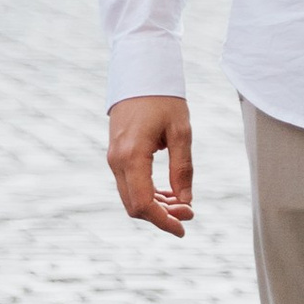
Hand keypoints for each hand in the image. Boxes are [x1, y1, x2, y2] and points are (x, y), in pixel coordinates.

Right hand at [108, 95, 194, 237]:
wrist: (140, 74)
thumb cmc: (163, 99)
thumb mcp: (181, 132)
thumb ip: (182, 168)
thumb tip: (186, 201)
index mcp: (132, 156)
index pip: (143, 203)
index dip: (163, 221)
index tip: (184, 229)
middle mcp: (117, 161)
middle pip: (135, 206)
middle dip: (162, 215)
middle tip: (190, 212)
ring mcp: (113, 159)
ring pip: (131, 197)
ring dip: (156, 206)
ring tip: (183, 203)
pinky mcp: (116, 155)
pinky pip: (129, 184)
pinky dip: (148, 194)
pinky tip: (169, 192)